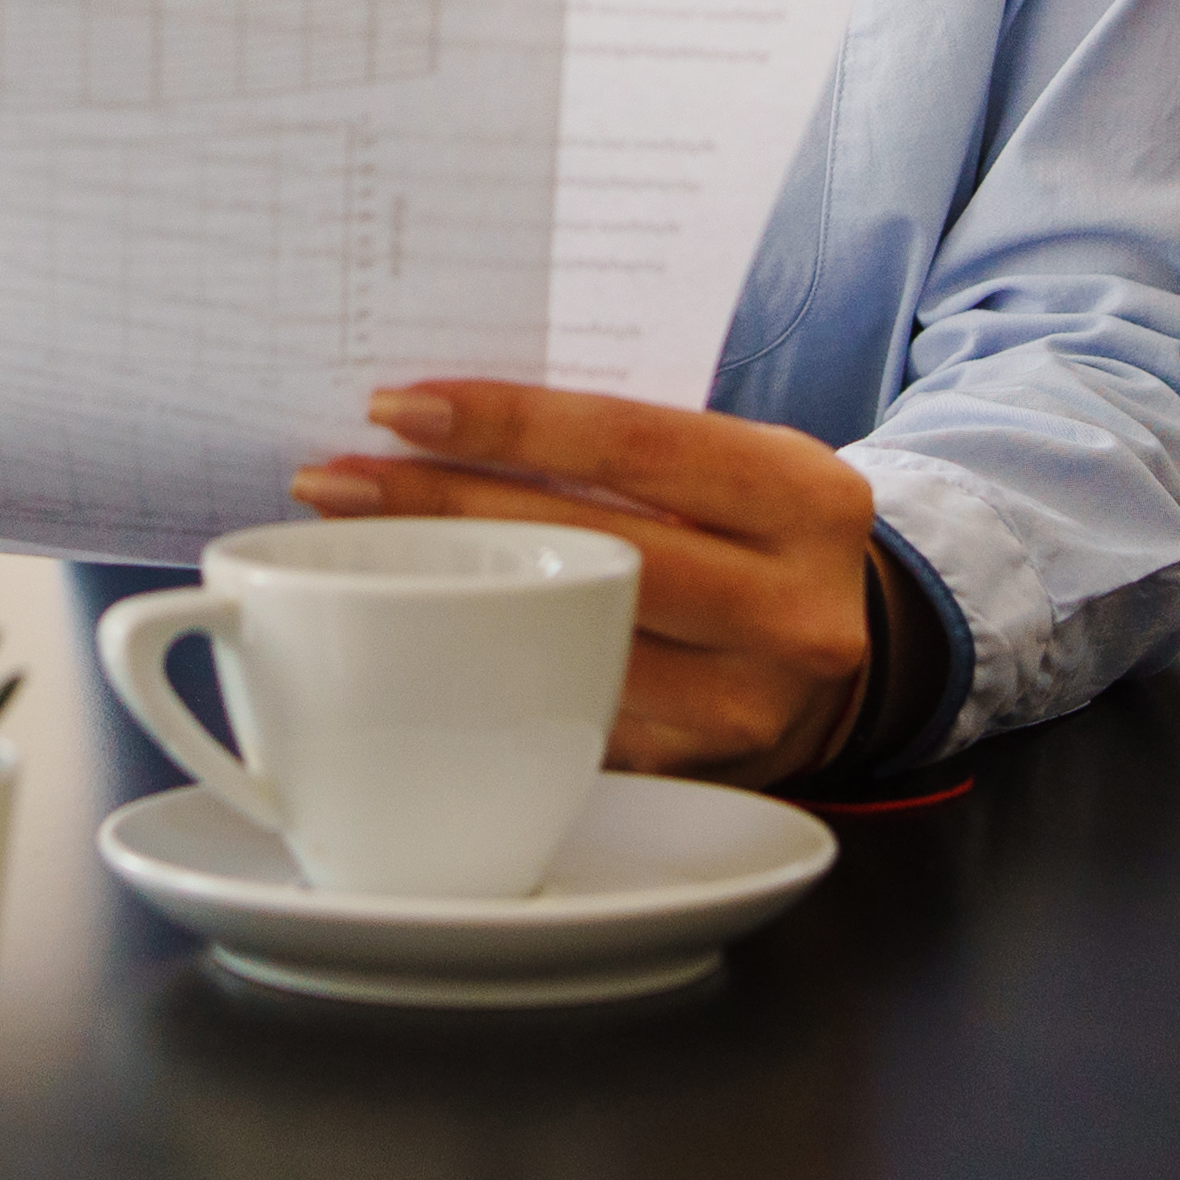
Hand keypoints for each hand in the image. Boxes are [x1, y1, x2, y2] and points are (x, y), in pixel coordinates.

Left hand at [291, 382, 876, 783]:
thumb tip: (442, 413)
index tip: (398, 407)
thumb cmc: (749, 527)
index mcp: (806, 497)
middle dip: (445, 510)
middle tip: (335, 480)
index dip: (510, 423)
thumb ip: (624, 442)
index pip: (637, 442)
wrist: (844, 653)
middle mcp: (796, 608)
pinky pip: (574, 714)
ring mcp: (752, 704)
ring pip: (574, 645)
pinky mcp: (698, 771)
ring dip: (444, 596)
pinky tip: (417, 635)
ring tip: (348, 551)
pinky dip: (486, 669)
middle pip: (593, 550)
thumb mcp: (729, 462)